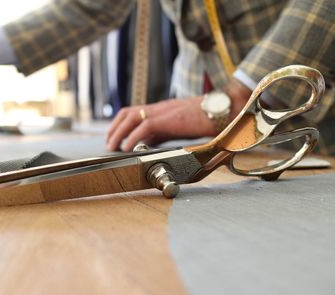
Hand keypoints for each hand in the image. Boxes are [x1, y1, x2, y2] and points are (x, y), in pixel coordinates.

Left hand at [105, 78, 252, 151]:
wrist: (225, 108)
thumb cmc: (208, 118)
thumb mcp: (181, 126)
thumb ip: (165, 133)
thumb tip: (150, 144)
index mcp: (163, 109)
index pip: (134, 112)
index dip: (120, 124)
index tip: (114, 136)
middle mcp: (160, 108)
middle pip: (128, 113)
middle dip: (115, 128)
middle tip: (109, 142)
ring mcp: (164, 111)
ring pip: (132, 117)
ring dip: (119, 132)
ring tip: (113, 146)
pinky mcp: (170, 118)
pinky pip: (144, 127)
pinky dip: (132, 137)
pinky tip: (127, 147)